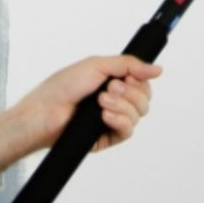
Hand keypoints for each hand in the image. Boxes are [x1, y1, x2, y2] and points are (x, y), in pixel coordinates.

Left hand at [0, 55, 161, 170]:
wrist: (45, 112)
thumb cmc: (63, 86)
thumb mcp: (97, 65)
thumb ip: (129, 65)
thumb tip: (157, 69)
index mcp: (114, 82)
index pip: (143, 83)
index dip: (139, 80)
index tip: (126, 78)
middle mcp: (116, 101)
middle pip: (145, 99)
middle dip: (130, 93)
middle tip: (109, 89)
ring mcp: (113, 119)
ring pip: (138, 115)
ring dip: (121, 106)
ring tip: (100, 102)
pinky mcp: (107, 137)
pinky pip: (128, 131)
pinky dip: (119, 121)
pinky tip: (105, 117)